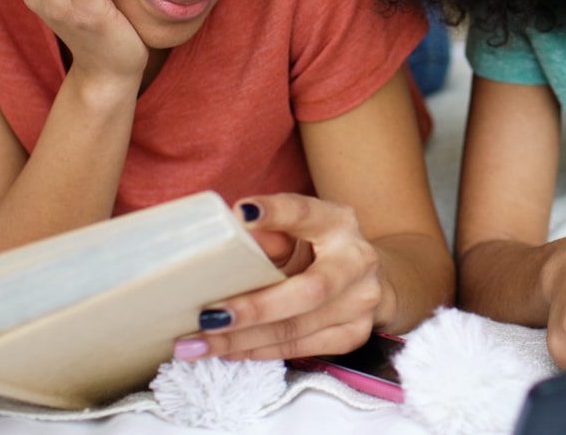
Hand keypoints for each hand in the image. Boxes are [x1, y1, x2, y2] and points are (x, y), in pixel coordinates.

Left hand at [179, 193, 382, 360]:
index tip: (242, 213)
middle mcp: (357, 261)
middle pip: (308, 291)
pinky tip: (229, 350)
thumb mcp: (298, 232)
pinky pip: (301, 348)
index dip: (276, 213)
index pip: (305, 214)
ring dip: (243, 339)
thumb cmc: (318, 249)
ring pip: (297, 328)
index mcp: (338, 222)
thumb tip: (235, 231)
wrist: (366, 279)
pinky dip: (260, 351)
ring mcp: (361, 302)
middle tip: (207, 317)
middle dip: (254, 308)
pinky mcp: (355, 334)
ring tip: (199, 344)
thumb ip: (270, 233)